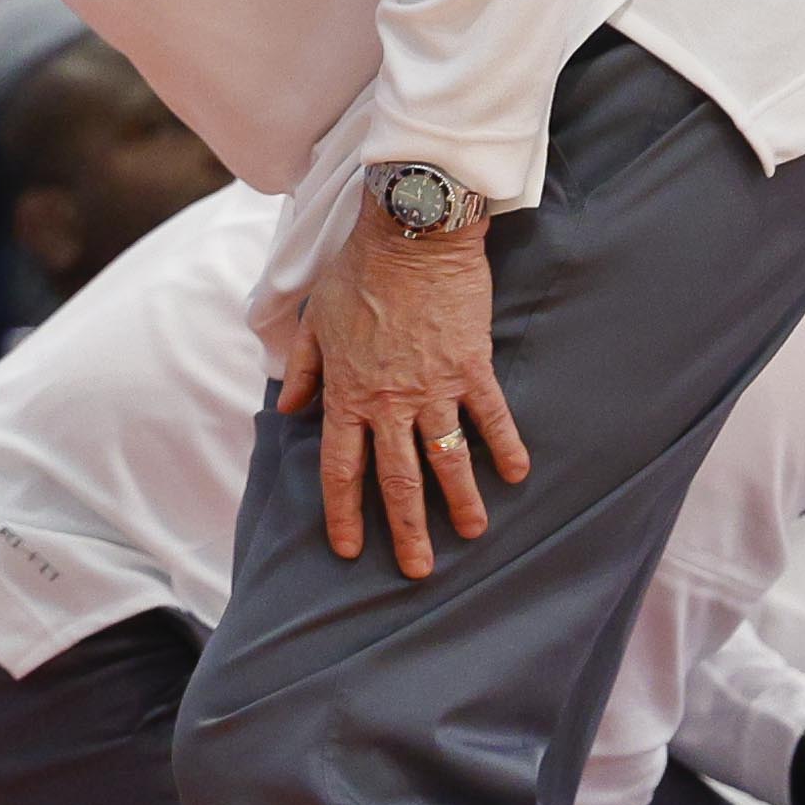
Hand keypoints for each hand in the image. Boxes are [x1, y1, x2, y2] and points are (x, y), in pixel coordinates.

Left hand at [279, 202, 528, 578]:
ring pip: (446, 459)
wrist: (410, 233)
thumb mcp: (314, 323)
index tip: (348, 549)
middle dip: (405, 530)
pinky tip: (516, 475)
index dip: (344, 512)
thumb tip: (288, 409)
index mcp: (346, 394)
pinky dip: (504, 447)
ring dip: (459, 501)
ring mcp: (434, 388)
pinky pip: (490, 418)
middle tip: (416, 571)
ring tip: (471, 534)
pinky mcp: (472, 367)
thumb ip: (303, 371)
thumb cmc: (358, 274)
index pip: (341, 468)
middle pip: (397, 480)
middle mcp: (389, 402)